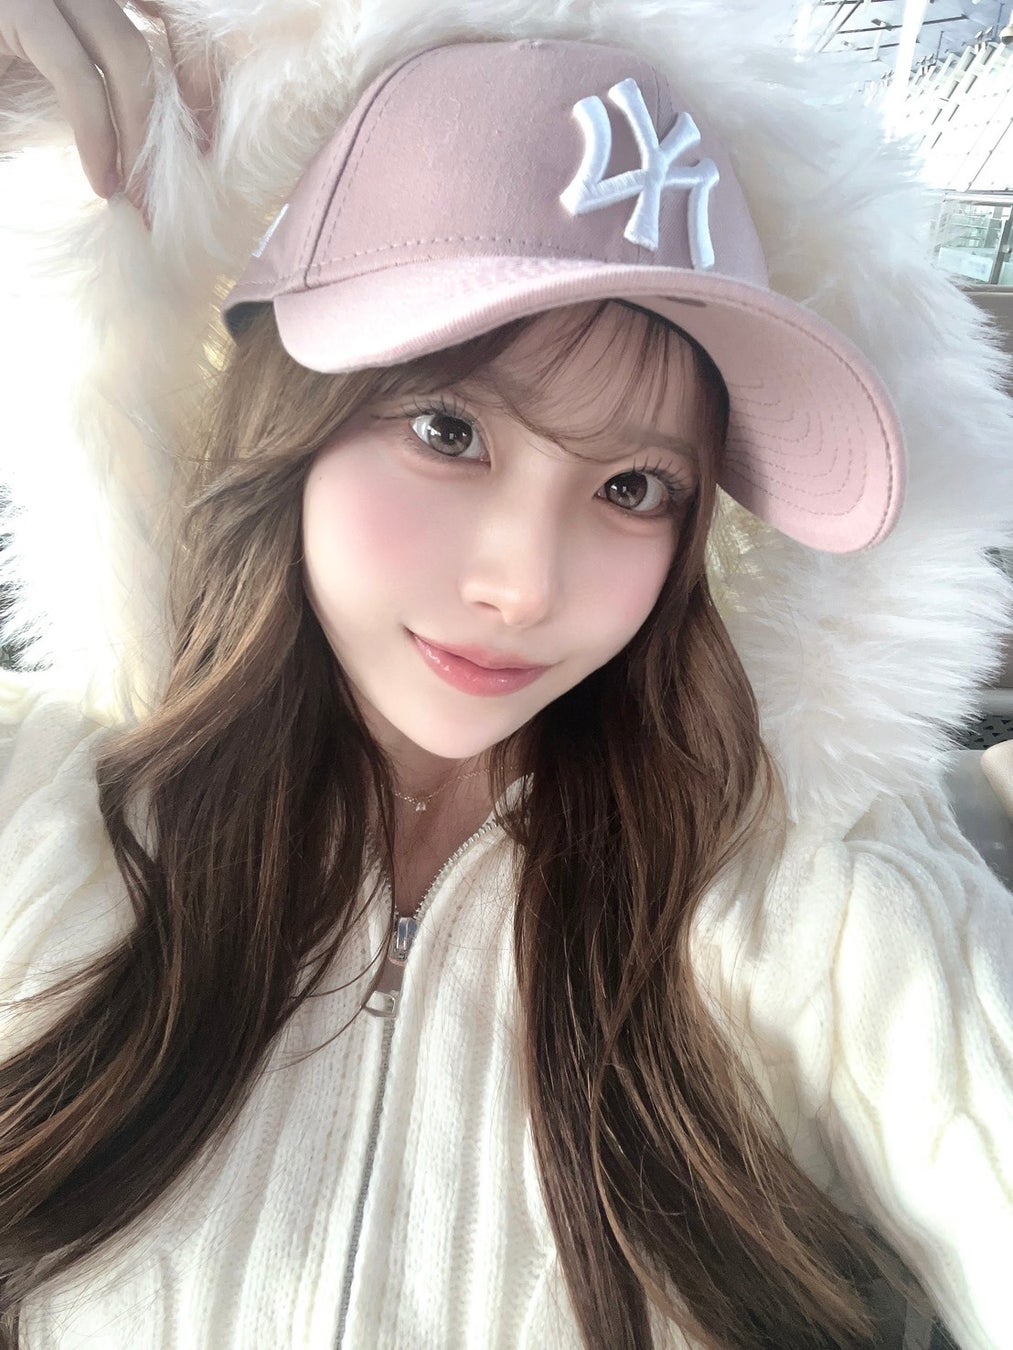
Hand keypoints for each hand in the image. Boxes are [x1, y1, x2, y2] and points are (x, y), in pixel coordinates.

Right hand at [0, 0, 216, 210]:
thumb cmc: (3, 92)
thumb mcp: (61, 80)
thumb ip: (112, 82)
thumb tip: (179, 129)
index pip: (172, 8)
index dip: (201, 62)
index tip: (210, 131)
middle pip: (168, 20)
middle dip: (183, 105)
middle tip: (187, 175)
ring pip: (126, 51)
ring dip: (142, 134)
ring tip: (139, 196)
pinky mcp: (12, 6)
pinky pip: (77, 72)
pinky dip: (98, 132)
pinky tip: (102, 180)